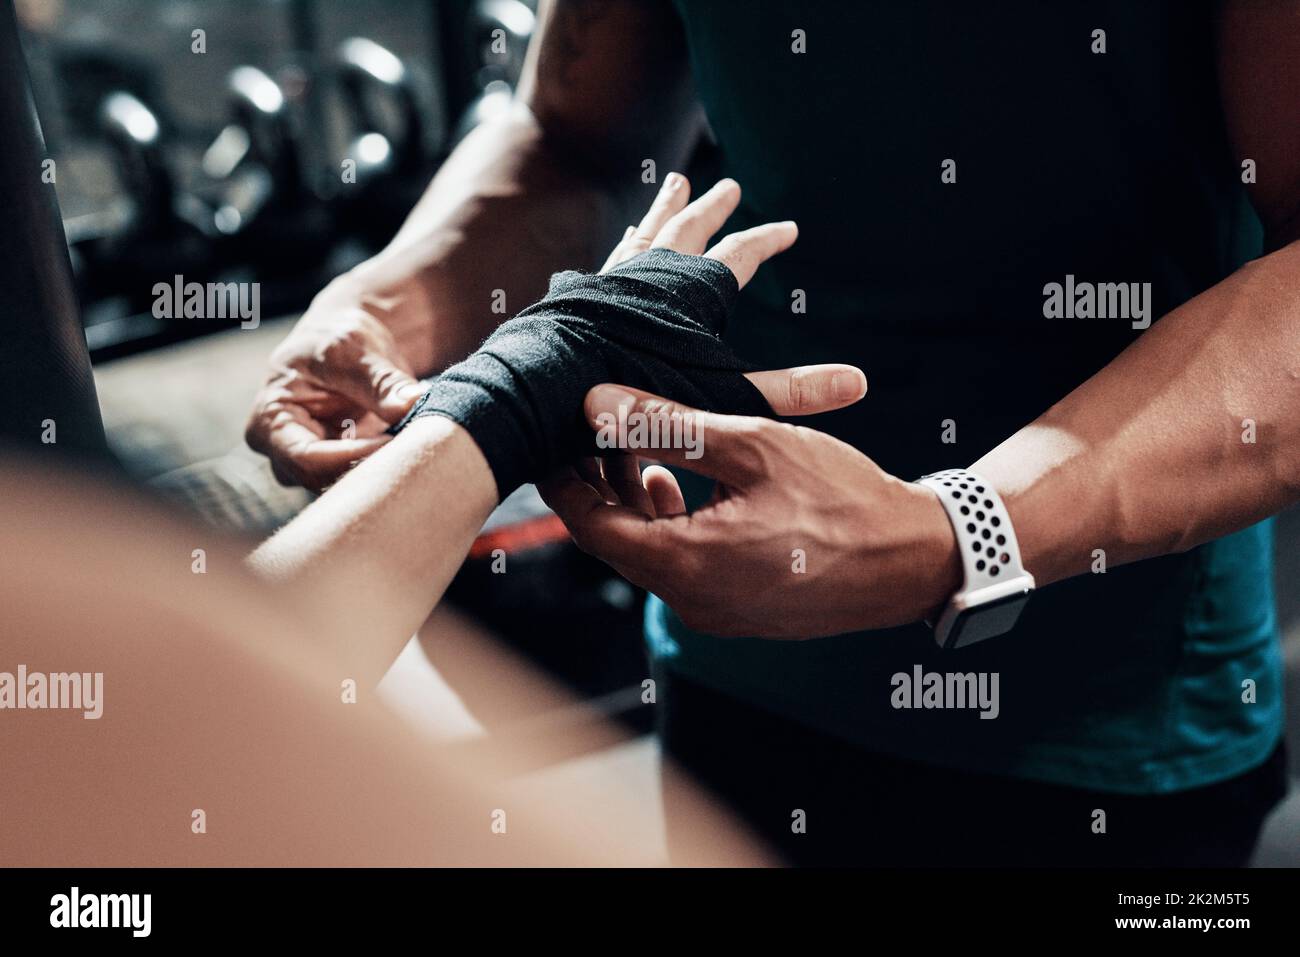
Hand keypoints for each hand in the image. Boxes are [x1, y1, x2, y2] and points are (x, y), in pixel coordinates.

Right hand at [246, 274, 429, 490]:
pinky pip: (360, 479)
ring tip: (411, 444)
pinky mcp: (335, 468)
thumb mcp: (354, 349)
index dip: (352, 456)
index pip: (306, 457)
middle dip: (367, 465)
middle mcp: (281, 451)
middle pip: (323, 479)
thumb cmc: (337, 338)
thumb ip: (382, 381)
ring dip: (378, 468)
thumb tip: (414, 402)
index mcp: (269, 419)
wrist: (349, 344)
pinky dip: (384, 466)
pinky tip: (407, 449)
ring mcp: (308, 464)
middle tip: (411, 447)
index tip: (394, 442)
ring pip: (344, 486)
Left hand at [539, 386, 963, 638]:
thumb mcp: (751, 446)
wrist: (914, 560)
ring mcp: (713, 611)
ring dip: (632, 499)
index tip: (554, 431)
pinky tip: (675, 481)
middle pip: (613, 538)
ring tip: (634, 444)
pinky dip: (666, 522)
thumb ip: (667, 426)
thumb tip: (595, 403)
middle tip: (593, 426)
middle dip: (596, 481)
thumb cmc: (842, 499)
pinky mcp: (736, 609)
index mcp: (683, 565)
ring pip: (646, 550)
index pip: (588, 523)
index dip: (562, 476)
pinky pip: (679, 565)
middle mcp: (689, 600)